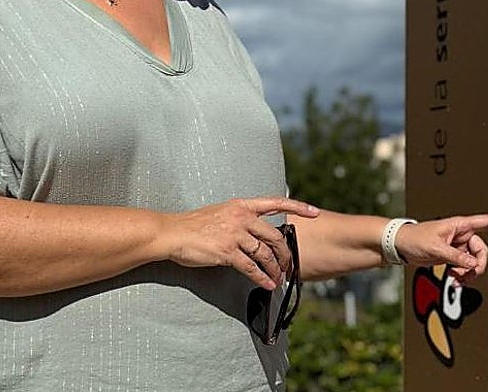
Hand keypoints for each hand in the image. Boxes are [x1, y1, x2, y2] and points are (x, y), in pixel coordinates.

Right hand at [163, 197, 319, 289]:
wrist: (172, 233)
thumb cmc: (194, 224)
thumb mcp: (221, 211)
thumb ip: (241, 218)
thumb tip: (256, 230)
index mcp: (242, 205)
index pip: (276, 202)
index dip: (298, 207)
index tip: (315, 212)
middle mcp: (242, 217)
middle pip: (275, 235)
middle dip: (285, 253)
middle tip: (288, 265)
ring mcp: (235, 234)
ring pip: (265, 253)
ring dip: (275, 268)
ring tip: (279, 278)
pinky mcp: (227, 252)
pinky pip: (251, 268)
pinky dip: (262, 278)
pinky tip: (268, 284)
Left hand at [395, 211, 487, 282]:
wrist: (401, 246)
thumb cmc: (415, 239)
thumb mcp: (436, 248)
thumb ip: (456, 257)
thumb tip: (473, 265)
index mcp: (460, 225)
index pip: (487, 221)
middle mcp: (462, 234)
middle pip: (482, 250)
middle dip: (478, 264)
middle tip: (469, 274)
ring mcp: (458, 246)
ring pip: (474, 261)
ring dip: (469, 273)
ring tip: (456, 280)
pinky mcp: (453, 256)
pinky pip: (465, 267)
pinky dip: (462, 275)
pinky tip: (454, 280)